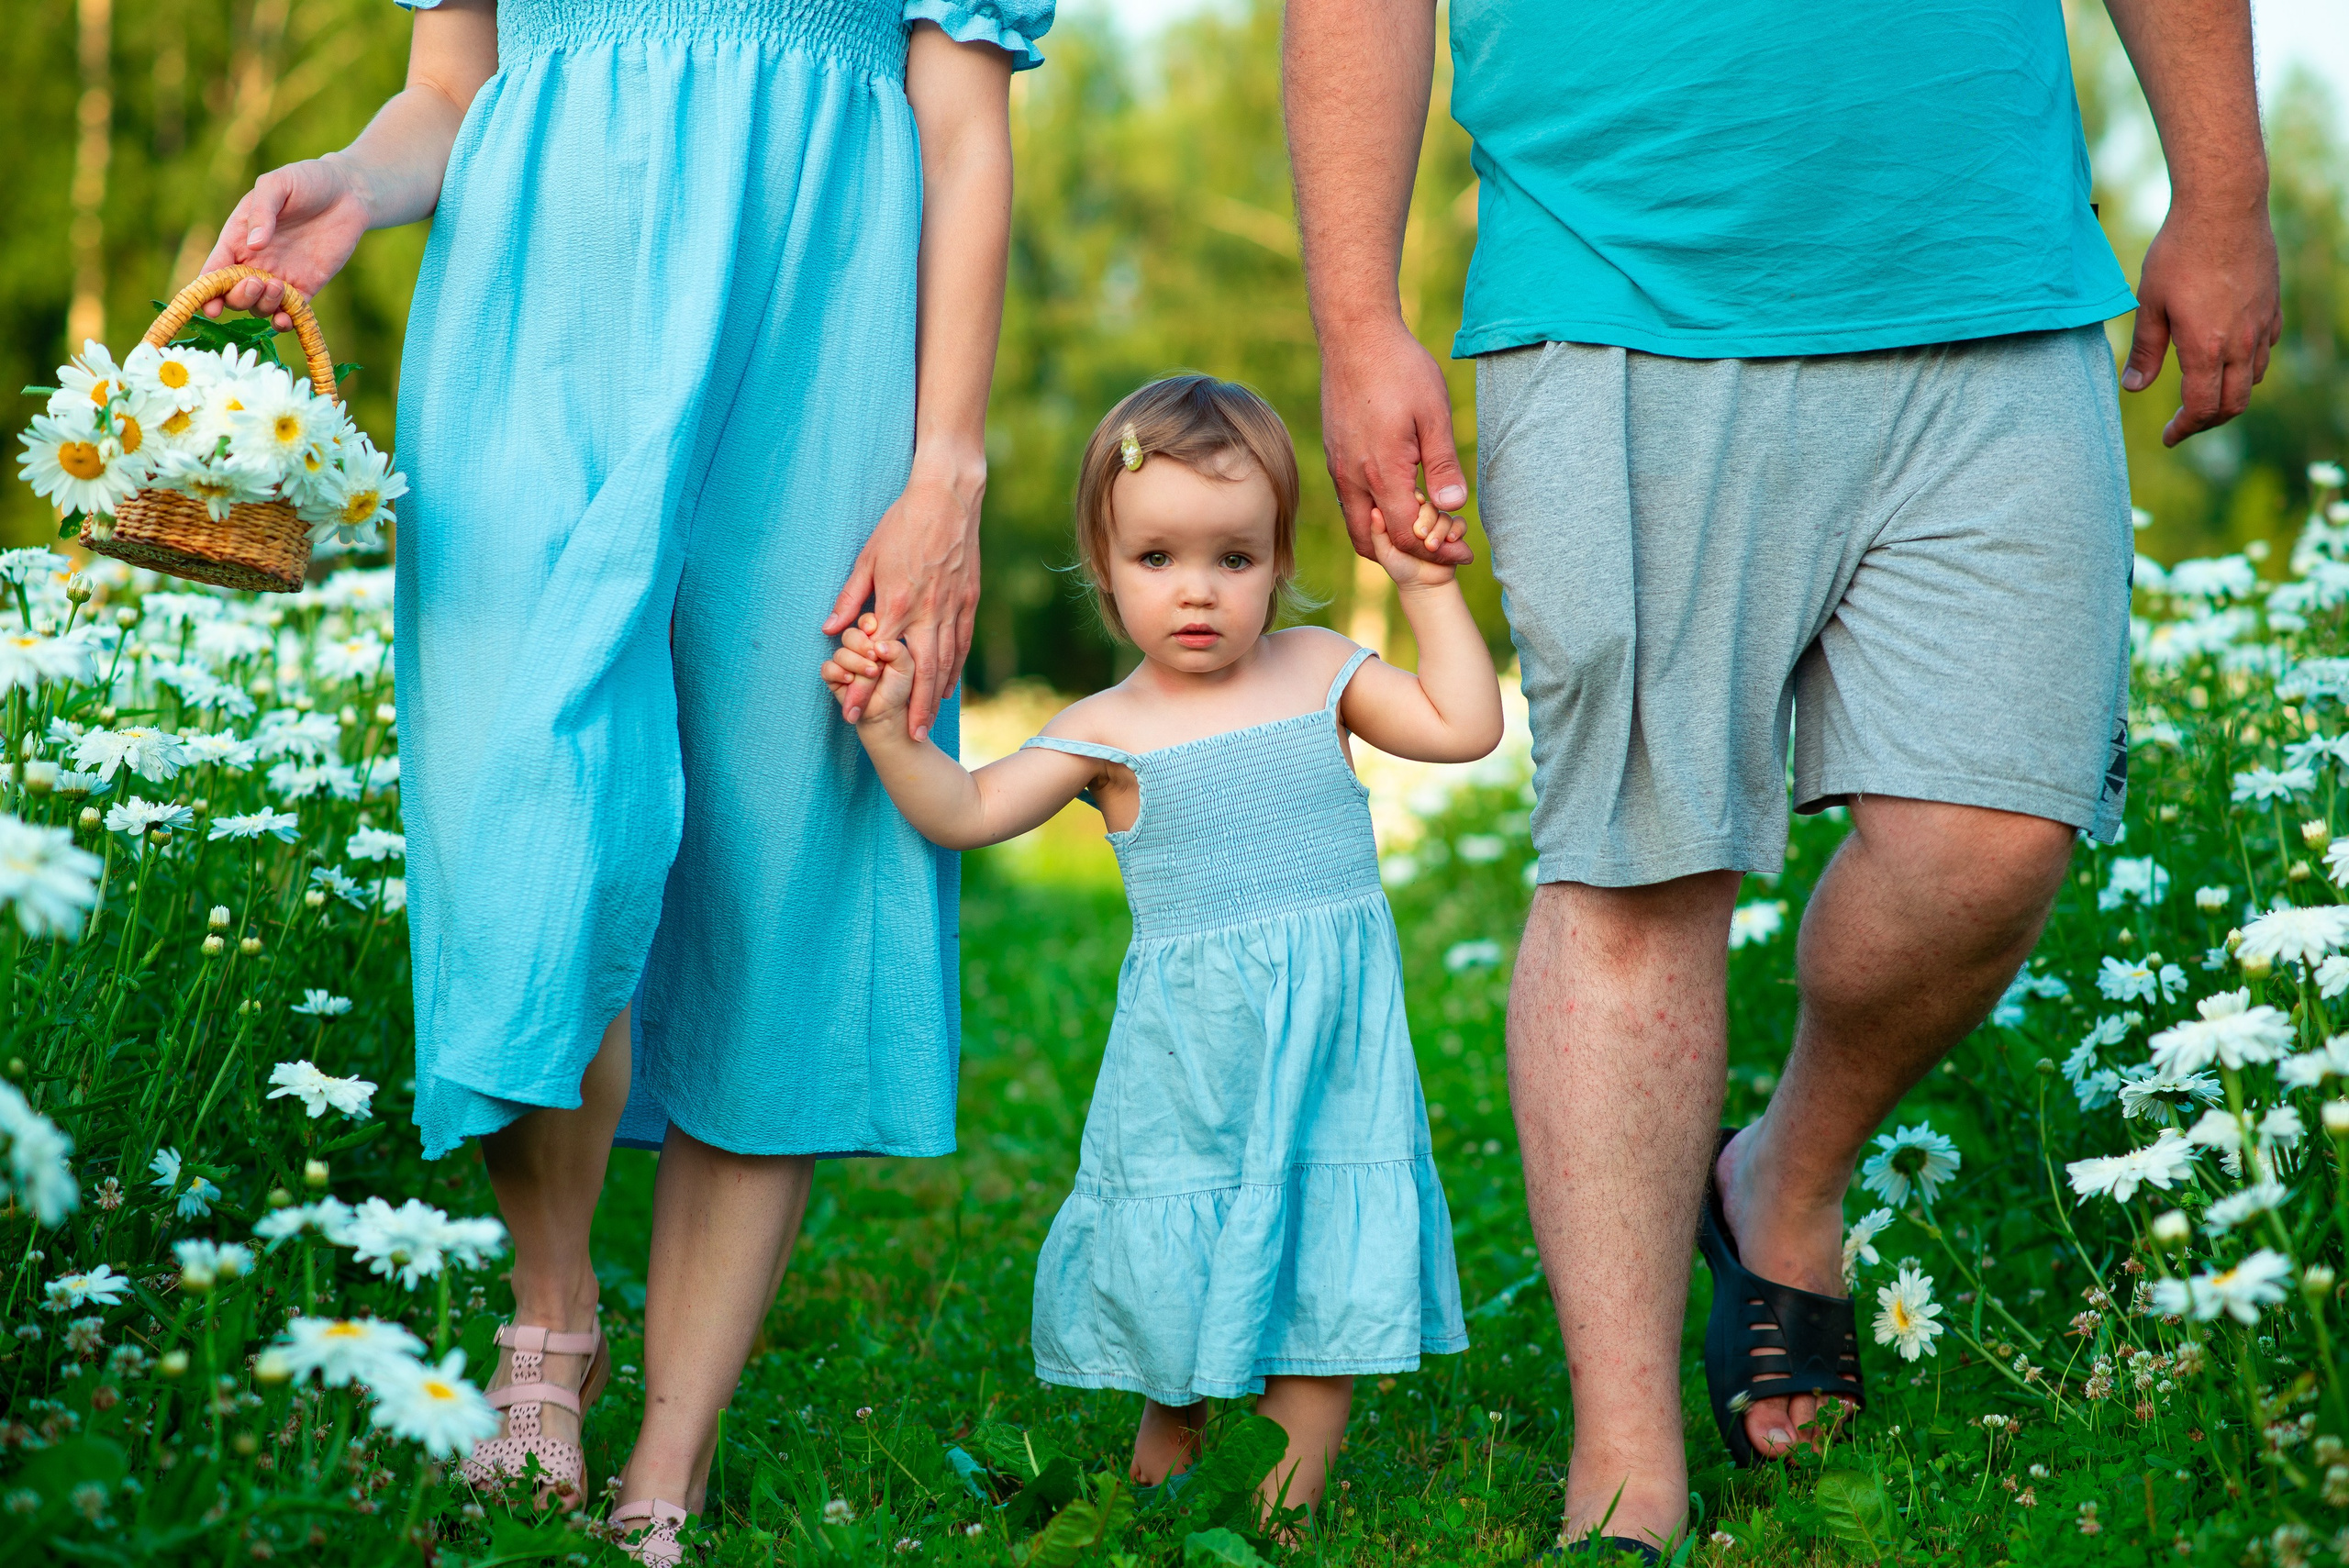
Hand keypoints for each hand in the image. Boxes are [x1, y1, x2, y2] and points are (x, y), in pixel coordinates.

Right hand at [196, 157, 374, 328]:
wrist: (348, 192)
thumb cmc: (306, 181)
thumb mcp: (277, 185)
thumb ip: (262, 211)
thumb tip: (254, 245)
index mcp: (238, 238)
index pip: (215, 270)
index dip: (207, 291)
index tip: (209, 306)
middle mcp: (255, 262)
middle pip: (234, 294)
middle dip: (238, 296)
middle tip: (256, 282)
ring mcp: (280, 277)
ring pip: (260, 306)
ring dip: (263, 305)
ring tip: (278, 287)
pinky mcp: (307, 286)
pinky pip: (291, 313)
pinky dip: (284, 321)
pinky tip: (285, 320)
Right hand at [820, 616, 913, 727]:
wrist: (889, 712)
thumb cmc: (900, 686)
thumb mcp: (907, 666)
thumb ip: (897, 650)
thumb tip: (877, 644)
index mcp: (876, 638)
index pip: (867, 622)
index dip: (868, 624)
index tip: (873, 630)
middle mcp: (858, 648)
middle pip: (850, 634)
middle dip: (861, 645)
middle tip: (875, 657)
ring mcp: (845, 661)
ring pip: (840, 652)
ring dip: (855, 663)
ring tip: (872, 673)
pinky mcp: (833, 676)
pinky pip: (828, 668)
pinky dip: (838, 672)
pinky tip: (851, 679)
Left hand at [822, 458, 982, 740]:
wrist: (949, 496)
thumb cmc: (903, 523)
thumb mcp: (867, 558)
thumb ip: (850, 597)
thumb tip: (830, 629)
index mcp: (898, 602)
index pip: (879, 660)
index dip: (865, 690)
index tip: (853, 714)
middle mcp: (928, 612)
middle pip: (922, 673)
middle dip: (913, 709)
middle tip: (908, 738)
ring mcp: (953, 608)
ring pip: (946, 663)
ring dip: (935, 697)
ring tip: (926, 723)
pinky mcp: (969, 600)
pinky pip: (962, 644)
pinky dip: (954, 670)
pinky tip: (947, 688)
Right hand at [1319, 318, 1472, 567]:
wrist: (1355, 336)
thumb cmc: (1400, 369)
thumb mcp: (1434, 414)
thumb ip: (1442, 465)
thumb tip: (1454, 507)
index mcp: (1381, 473)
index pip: (1405, 538)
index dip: (1436, 554)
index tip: (1463, 552)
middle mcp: (1352, 478)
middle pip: (1373, 544)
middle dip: (1408, 556)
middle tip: (1441, 549)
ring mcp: (1339, 468)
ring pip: (1358, 524)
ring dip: (1388, 535)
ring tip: (1424, 525)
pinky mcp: (1335, 455)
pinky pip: (1351, 501)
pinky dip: (1374, 513)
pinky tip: (1401, 496)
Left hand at [1369, 492, 1465, 586]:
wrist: (1422, 584)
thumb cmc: (1400, 566)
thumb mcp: (1385, 551)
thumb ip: (1378, 532)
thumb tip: (1374, 510)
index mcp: (1407, 515)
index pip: (1412, 497)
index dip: (1413, 501)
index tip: (1411, 510)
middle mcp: (1425, 516)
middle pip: (1430, 506)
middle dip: (1426, 519)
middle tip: (1420, 535)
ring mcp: (1440, 524)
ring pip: (1444, 515)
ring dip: (1439, 530)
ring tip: (1431, 547)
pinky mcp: (1454, 533)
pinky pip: (1460, 523)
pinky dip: (1456, 530)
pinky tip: (1450, 540)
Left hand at [2120, 197, 2280, 446]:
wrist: (2224, 208)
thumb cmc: (2178, 253)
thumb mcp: (2149, 303)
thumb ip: (2145, 350)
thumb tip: (2133, 388)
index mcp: (2206, 348)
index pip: (2202, 408)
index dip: (2185, 429)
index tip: (2169, 437)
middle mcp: (2241, 342)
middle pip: (2234, 403)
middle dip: (2208, 421)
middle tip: (2185, 424)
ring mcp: (2262, 323)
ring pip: (2253, 378)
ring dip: (2230, 394)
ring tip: (2204, 393)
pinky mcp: (2272, 305)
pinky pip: (2265, 349)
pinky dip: (2248, 365)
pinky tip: (2229, 357)